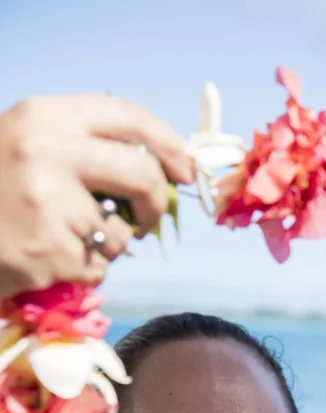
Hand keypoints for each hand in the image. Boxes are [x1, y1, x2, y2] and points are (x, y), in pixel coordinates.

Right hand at [0, 94, 194, 298]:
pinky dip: (83, 271)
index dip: (165, 143)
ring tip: (61, 239)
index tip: (184, 169)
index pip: (126, 116)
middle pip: (140, 175)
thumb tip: (158, 169)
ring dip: (104, 246)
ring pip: (119, 233)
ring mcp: (50, 204)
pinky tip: (48, 261)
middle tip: (146, 221)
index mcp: (44, 116)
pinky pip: (98, 268)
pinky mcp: (52, 252)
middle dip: (154, 204)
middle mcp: (48, 152)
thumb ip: (83, 148)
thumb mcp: (29, 147)